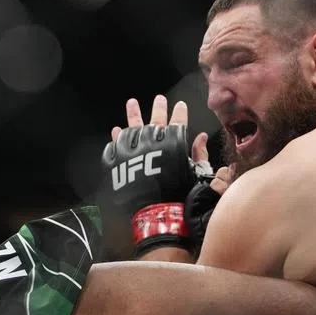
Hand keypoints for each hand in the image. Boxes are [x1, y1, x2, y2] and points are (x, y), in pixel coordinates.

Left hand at [105, 96, 230, 255]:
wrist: (157, 215)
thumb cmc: (180, 196)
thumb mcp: (197, 174)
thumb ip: (200, 155)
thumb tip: (201, 137)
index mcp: (172, 144)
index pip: (178, 122)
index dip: (180, 113)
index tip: (180, 105)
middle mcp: (151, 143)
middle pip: (155, 120)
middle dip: (159, 108)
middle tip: (159, 99)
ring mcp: (131, 151)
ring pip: (132, 128)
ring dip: (133, 115)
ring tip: (132, 103)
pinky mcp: (117, 162)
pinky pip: (114, 146)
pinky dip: (116, 138)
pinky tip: (117, 131)